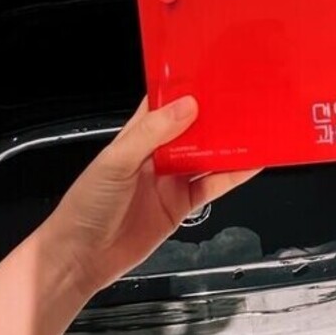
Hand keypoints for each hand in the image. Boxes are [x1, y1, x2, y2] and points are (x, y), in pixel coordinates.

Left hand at [45, 96, 258, 297]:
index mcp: (135, 138)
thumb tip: (184, 107)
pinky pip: (212, 187)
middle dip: (215, 117)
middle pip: (192, 130)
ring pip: (207, 157)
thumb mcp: (116, 161)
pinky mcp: (181, 205)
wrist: (83, 256)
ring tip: (252, 129)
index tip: (211, 78)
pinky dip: (232, 176)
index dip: (186, 91)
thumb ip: (151, 133)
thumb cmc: (85, 206)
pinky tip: (249, 165)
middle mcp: (155, 156)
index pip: (164, 106)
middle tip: (241, 102)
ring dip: (228, 146)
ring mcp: (170, 181)